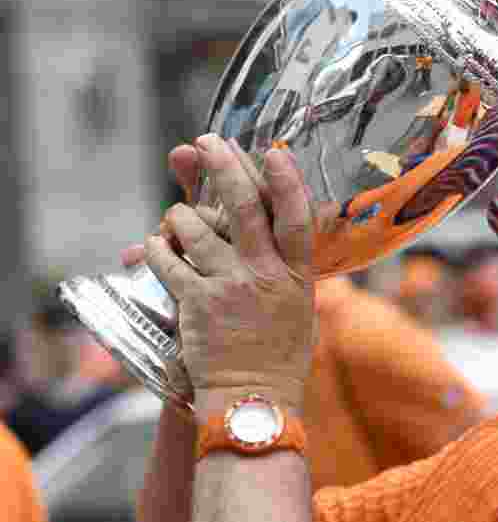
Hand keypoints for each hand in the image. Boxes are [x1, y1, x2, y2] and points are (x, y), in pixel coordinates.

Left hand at [144, 134, 314, 416]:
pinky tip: (155, 243)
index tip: (275, 150)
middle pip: (243, 207)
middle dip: (223, 167)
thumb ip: (288, 267)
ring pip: (196, 229)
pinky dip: (157, 247)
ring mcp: (229, 286)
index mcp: (296, 274)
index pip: (295, 216)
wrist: (254, 401)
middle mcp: (265, 273)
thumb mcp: (299, 307)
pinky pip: (168, 260)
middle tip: (208, 140)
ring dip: (180, 214)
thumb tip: (283, 231)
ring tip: (178, 213)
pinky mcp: (195, 303)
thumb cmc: (279, 356)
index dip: (285, 180)